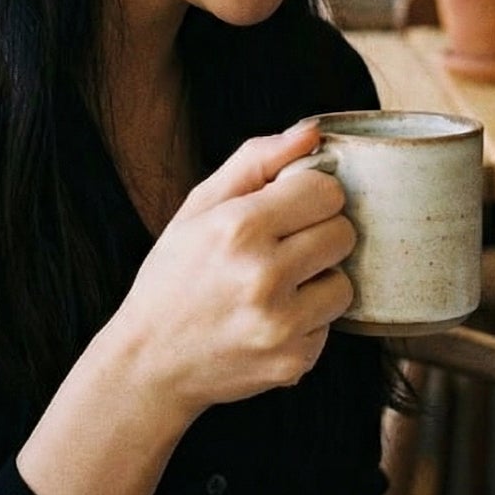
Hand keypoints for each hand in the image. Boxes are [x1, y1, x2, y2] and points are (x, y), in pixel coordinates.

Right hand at [105, 122, 354, 423]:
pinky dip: (307, 321)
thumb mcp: (199, 206)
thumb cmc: (175, 274)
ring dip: (318, 281)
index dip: (311, 194)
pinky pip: (330, 326)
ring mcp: (281, 324)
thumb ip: (256, 160)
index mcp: (239, 227)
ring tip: (277, 286)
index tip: (291, 206)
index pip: (326, 190)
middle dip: (320, 234)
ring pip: (345, 283)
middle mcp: (263, 276)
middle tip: (284, 247)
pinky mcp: (293, 361)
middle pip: (343, 233)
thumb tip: (313, 131)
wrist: (150, 362)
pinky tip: (270, 319)